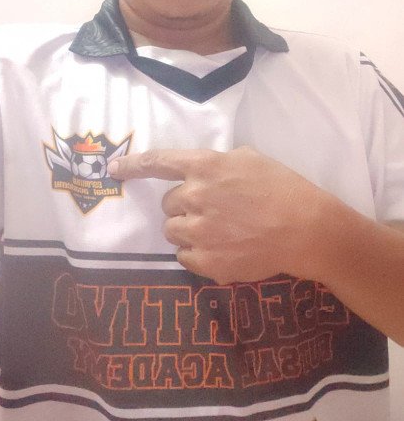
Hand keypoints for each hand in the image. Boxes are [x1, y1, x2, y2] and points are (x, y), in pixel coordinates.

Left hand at [108, 147, 330, 283]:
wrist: (306, 228)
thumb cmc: (282, 187)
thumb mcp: (248, 158)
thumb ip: (217, 163)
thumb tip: (201, 172)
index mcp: (204, 166)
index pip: (157, 162)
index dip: (132, 166)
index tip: (114, 170)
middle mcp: (194, 196)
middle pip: (168, 203)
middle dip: (184, 205)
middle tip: (213, 209)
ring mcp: (198, 231)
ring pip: (173, 231)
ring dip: (188, 229)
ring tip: (220, 231)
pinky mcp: (206, 261)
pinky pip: (184, 256)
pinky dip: (197, 252)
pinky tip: (222, 247)